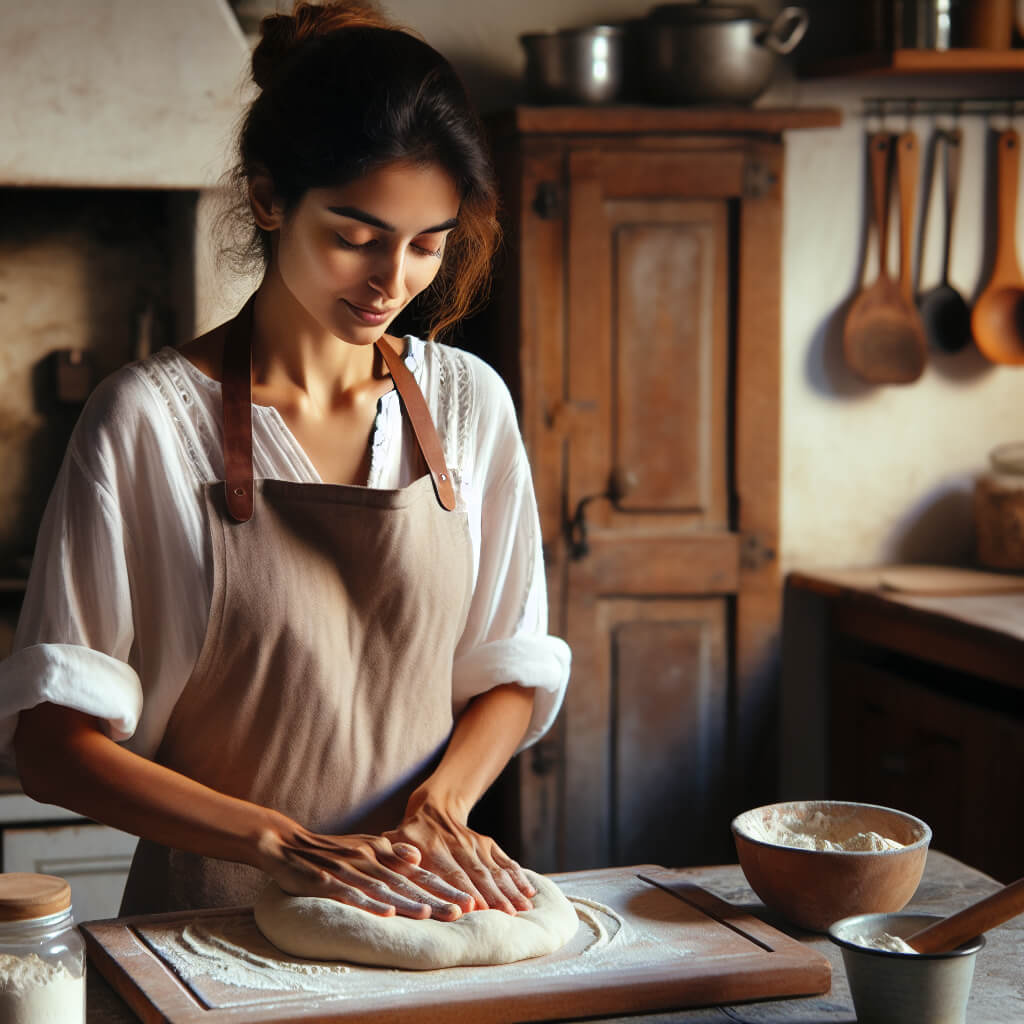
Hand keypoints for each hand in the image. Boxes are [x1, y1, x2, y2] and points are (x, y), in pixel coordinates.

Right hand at [257, 822, 476, 920]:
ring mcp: (349, 869)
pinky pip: (352, 894)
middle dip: (436, 896)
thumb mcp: (364, 846)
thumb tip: (418, 858)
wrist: (287, 844)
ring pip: (385, 888)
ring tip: (432, 913)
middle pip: (409, 881)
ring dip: (409, 901)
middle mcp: (370, 857)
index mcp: (381, 850)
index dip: (444, 886)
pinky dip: (370, 903)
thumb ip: (391, 852)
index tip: (469, 900)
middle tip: (464, 910)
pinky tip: (386, 912)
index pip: (419, 872)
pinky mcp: (328, 881)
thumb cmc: (330, 850)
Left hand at [384, 790, 536, 914]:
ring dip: (510, 889)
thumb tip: (407, 857)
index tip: (476, 907)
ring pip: (495, 869)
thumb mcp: (395, 839)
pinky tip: (529, 893)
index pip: (451, 872)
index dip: (463, 890)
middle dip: (494, 895)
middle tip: (508, 916)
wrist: (434, 807)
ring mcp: (476, 845)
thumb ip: (398, 852)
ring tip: (523, 910)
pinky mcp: (488, 845)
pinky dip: (518, 876)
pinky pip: (506, 861)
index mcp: (434, 848)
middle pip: (478, 873)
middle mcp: (459, 846)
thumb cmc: (409, 834)